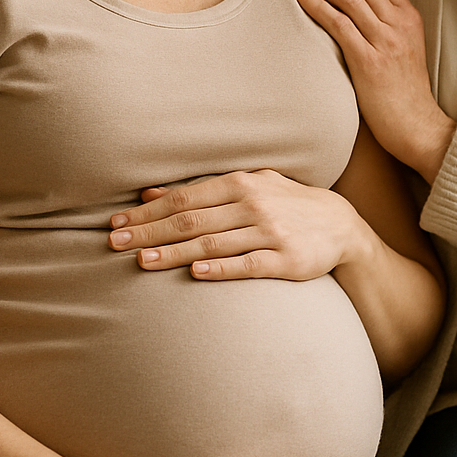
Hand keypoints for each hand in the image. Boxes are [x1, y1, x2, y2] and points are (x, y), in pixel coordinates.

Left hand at [109, 169, 361, 279]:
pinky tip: (195, 273)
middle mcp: (252, 205)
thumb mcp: (248, 186)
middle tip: (115, 243)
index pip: (184, 199)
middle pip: (190, 220)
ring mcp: (269, 232)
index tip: (118, 224)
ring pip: (212, 243)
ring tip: (142, 261)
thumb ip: (202, 191)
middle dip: (150, 232)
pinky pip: (247, 265)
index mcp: (240, 184)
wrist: (340, 225)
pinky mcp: (285, 260)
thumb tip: (151, 193)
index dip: (148, 212)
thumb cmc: (284, 203)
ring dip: (174, 252)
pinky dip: (220, 268)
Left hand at [288, 0, 455, 181]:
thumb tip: (354, 3)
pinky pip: (340, 23)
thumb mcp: (403, 47)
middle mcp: (398, 21)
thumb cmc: (405, 91)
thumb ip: (384, 23)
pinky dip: (318, 5)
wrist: (419, 126)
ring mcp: (385, 39)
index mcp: (407, 14)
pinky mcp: (370, 60)